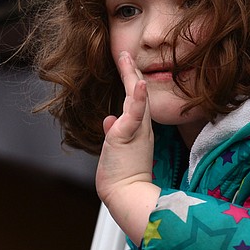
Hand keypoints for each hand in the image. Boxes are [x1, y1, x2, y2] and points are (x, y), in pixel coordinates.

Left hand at [97, 51, 159, 244]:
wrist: (126, 195)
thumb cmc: (122, 178)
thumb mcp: (117, 150)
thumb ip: (114, 132)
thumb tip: (108, 120)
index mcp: (138, 132)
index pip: (136, 104)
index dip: (133, 85)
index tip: (129, 69)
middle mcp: (141, 128)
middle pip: (138, 94)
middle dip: (132, 73)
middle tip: (125, 54)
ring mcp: (137, 130)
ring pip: (136, 98)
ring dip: (131, 76)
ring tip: (126, 58)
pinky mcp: (129, 135)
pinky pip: (135, 113)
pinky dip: (139, 97)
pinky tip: (139, 83)